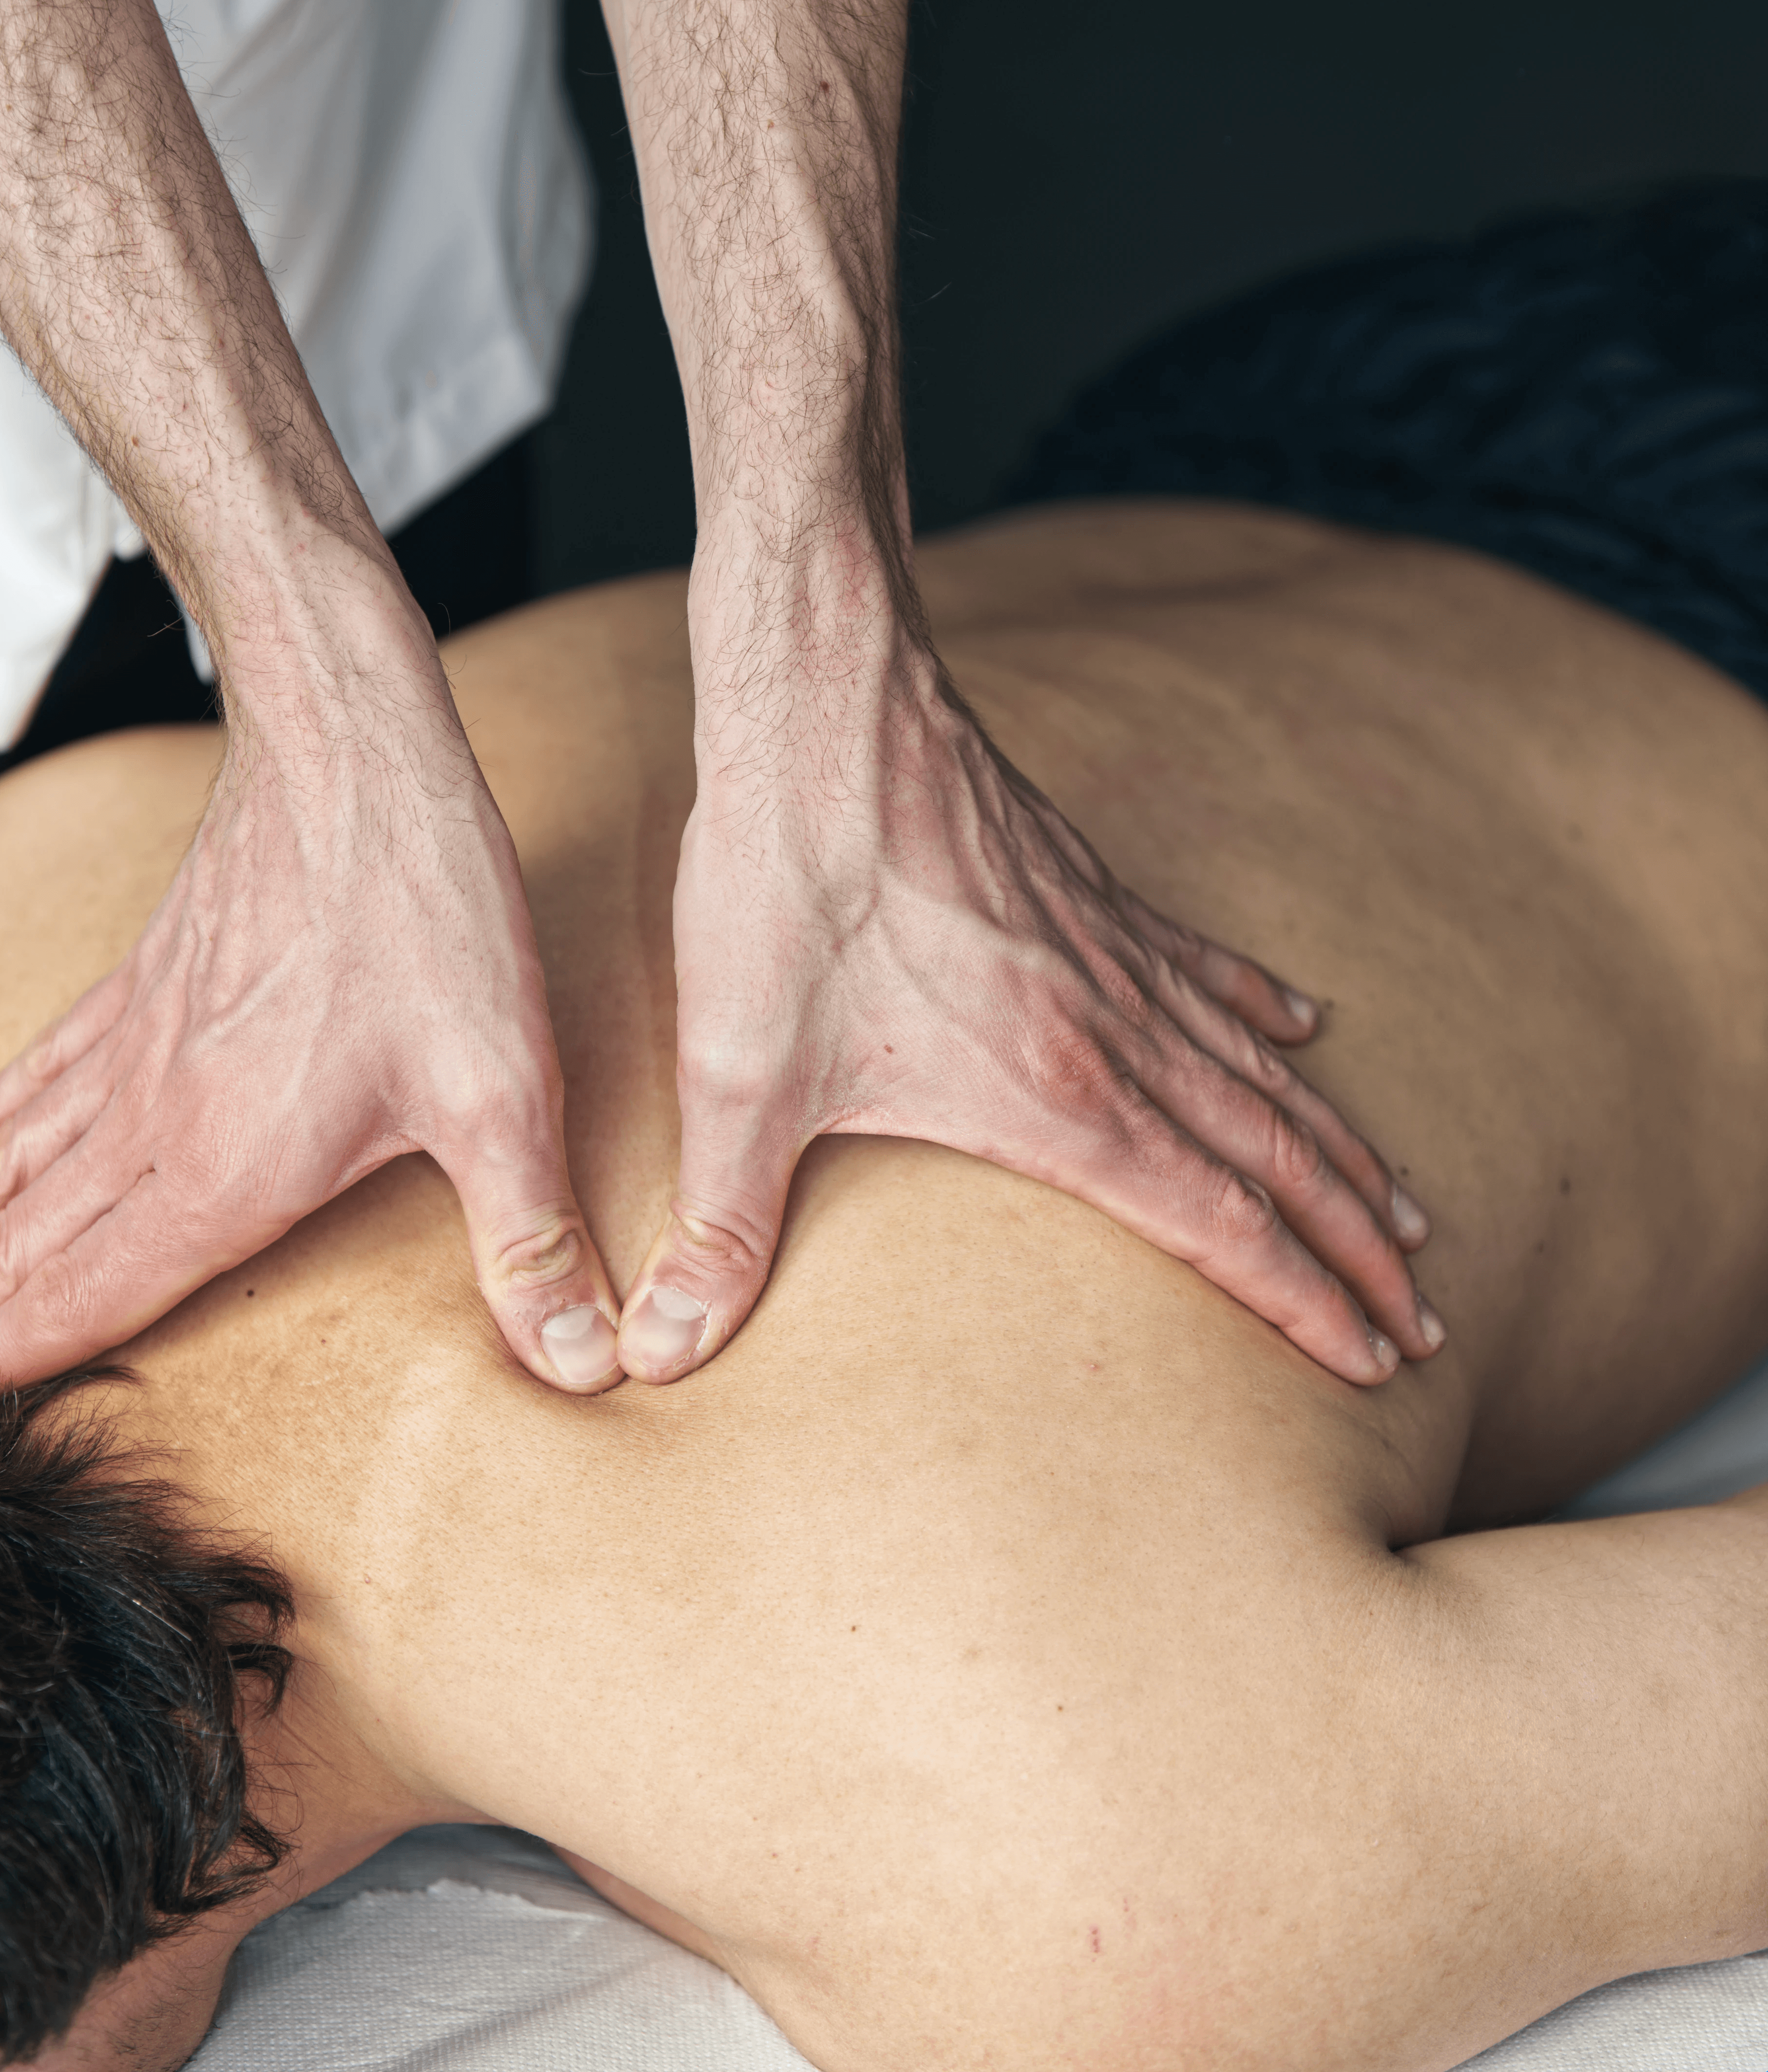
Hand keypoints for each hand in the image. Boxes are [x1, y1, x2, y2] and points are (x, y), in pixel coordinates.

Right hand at [0, 659, 622, 1401]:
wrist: (352, 753)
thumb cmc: (428, 916)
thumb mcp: (505, 1094)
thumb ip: (531, 1239)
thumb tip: (591, 1364)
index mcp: (227, 1169)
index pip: (96, 1295)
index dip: (14, 1362)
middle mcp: (157, 1117)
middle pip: (26, 1239)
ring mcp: (138, 1043)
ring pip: (8, 1160)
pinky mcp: (145, 978)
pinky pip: (42, 1068)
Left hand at [611, 653, 1439, 1389]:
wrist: (822, 715)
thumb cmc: (782, 888)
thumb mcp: (736, 1073)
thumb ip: (717, 1228)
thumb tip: (649, 1357)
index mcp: (1055, 1093)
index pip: (1216, 1221)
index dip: (1301, 1298)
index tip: (1376, 1356)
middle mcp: (1112, 1029)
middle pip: (1269, 1154)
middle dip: (1354, 1244)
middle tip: (1422, 1314)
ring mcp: (1111, 951)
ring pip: (1258, 1070)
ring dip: (1335, 1145)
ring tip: (1403, 1206)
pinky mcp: (1084, 888)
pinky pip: (1203, 962)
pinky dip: (1259, 1006)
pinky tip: (1302, 1023)